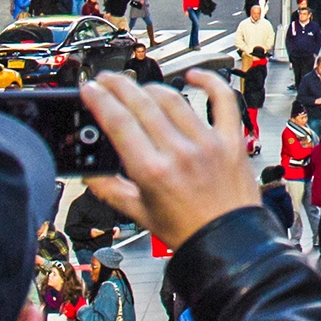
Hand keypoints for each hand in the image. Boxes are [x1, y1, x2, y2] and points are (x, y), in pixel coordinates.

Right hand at [82, 68, 263, 242]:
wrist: (229, 244)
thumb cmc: (188, 231)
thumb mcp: (140, 214)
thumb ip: (110, 190)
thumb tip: (89, 173)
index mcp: (152, 172)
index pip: (119, 122)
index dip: (100, 100)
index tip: (90, 90)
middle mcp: (180, 153)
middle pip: (142, 103)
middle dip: (119, 86)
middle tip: (107, 80)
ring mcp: (207, 143)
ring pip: (174, 99)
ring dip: (151, 88)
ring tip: (139, 87)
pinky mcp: (231, 141)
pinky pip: (223, 100)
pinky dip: (210, 82)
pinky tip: (195, 76)